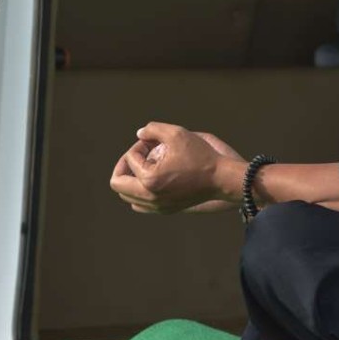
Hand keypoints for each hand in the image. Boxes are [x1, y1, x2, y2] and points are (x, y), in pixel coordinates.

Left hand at [109, 122, 244, 213]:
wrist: (221, 179)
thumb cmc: (201, 156)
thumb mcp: (177, 133)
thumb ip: (153, 129)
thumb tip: (140, 134)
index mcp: (150, 179)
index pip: (129, 159)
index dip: (139, 146)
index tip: (154, 142)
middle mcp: (150, 197)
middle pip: (117, 184)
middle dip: (125, 165)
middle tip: (139, 155)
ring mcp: (157, 206)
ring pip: (127, 196)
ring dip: (130, 180)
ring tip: (144, 167)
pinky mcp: (165, 210)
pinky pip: (140, 205)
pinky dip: (138, 192)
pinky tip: (151, 180)